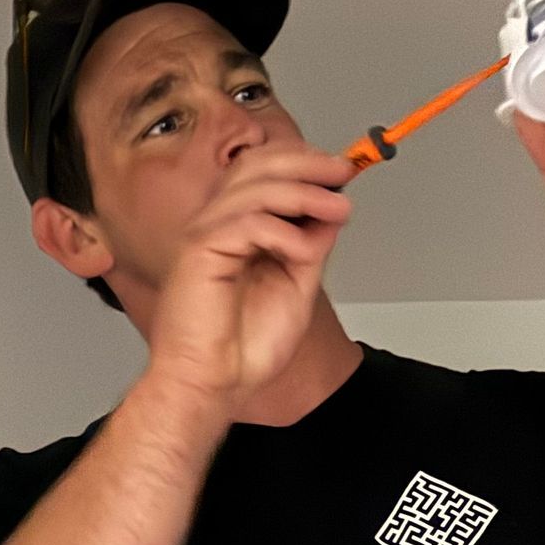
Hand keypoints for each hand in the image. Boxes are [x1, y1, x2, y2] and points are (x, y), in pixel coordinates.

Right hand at [146, 145, 354, 409]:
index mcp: (234, 227)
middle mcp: (216, 224)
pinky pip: (248, 224)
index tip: (342, 172)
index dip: (304, 163)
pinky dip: (284, 233)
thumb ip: (309, 246)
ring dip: (305, 192)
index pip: (264, 172)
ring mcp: (206, 235)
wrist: (214, 383)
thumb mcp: (295, 285)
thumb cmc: (242, 346)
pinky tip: (303, 251)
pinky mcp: (200, 252)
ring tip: (338, 208)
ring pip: (255, 187)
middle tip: (343, 171)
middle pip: (256, 165)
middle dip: (306, 162)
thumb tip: (331, 210)